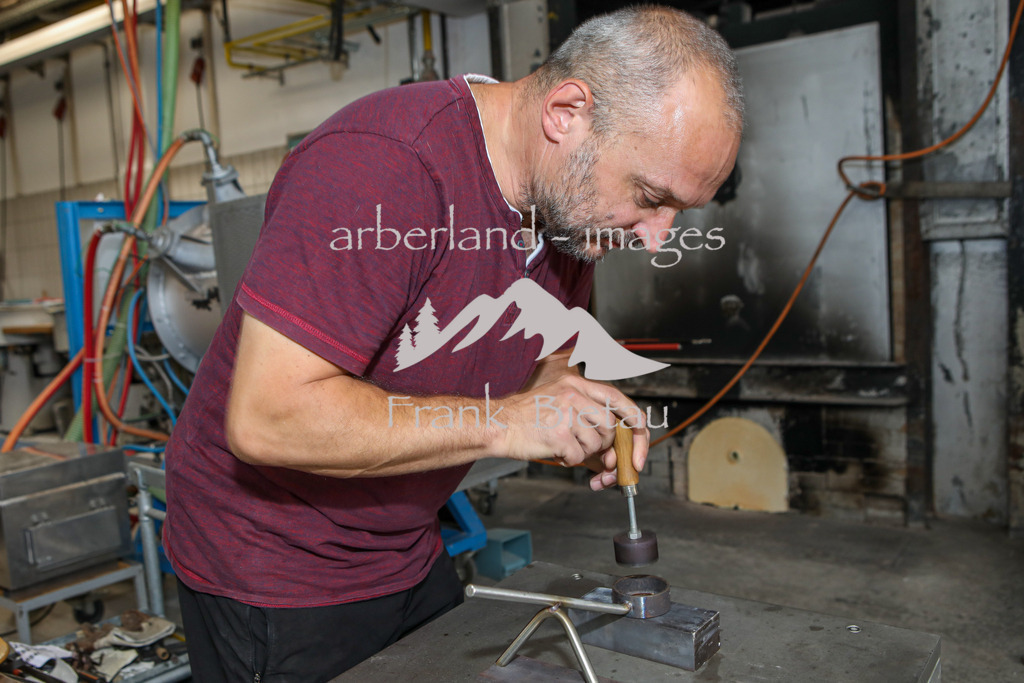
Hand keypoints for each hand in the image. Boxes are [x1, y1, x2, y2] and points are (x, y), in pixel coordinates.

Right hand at [495, 374, 647, 480]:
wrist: (497, 425)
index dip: (634, 420)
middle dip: (602, 444)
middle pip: (609, 427)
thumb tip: (617, 440)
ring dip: (582, 452)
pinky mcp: (559, 434)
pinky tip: (554, 450)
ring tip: (562, 444)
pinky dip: (568, 460)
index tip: (642, 435)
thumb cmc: (527, 417)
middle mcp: (573, 394)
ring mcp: (566, 413)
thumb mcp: (558, 400)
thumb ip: (587, 411)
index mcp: (576, 383)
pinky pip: (578, 457)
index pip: (618, 399)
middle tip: (583, 446)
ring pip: (596, 444)